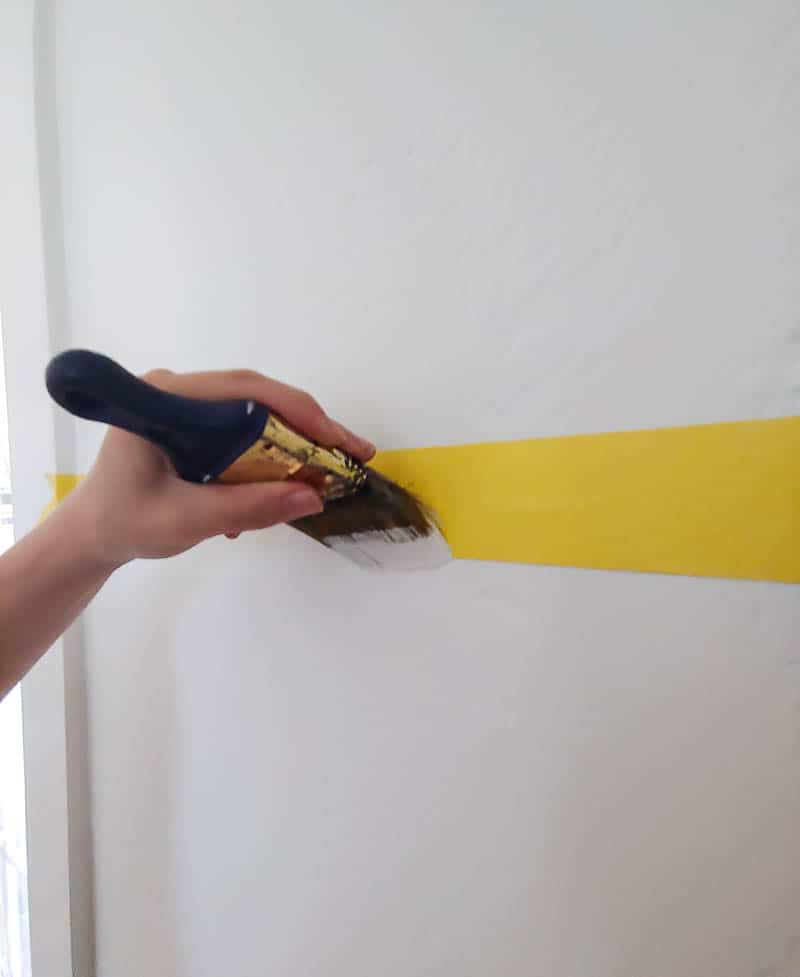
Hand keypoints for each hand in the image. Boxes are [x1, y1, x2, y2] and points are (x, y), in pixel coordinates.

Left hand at [64, 367, 375, 567]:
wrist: (90, 536)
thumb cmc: (124, 523)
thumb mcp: (185, 520)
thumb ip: (246, 508)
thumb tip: (313, 497)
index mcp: (165, 397)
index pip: (244, 391)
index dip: (297, 411)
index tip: (336, 440)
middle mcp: (178, 391)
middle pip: (257, 398)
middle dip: (307, 427)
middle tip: (352, 453)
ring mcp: (186, 407)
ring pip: (255, 416)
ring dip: (293, 445)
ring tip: (328, 473)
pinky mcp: (193, 427)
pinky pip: (243, 434)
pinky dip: (269, 458)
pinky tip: (279, 490)